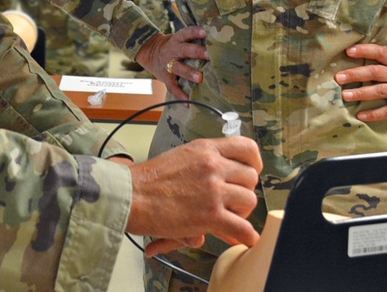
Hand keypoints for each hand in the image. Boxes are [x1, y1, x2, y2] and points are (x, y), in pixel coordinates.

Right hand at [126, 137, 261, 254]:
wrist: (132, 196)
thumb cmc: (151, 179)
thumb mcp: (182, 158)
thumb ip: (206, 166)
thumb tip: (224, 187)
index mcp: (206, 149)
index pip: (247, 148)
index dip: (254, 163)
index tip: (249, 172)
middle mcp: (213, 165)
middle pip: (251, 177)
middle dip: (244, 191)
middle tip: (233, 202)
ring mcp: (213, 190)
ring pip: (249, 200)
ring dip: (242, 211)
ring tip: (228, 217)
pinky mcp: (210, 215)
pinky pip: (242, 227)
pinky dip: (246, 236)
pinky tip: (243, 239)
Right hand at [135, 27, 208, 100]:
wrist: (150, 53)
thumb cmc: (173, 46)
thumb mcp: (179, 39)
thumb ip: (193, 41)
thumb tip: (217, 41)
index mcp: (177, 40)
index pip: (186, 33)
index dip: (194, 32)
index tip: (204, 32)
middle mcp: (172, 51)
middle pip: (184, 50)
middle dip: (197, 52)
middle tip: (209, 55)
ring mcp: (168, 65)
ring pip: (178, 68)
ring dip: (189, 73)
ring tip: (200, 78)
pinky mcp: (166, 78)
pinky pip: (173, 87)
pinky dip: (180, 95)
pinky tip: (189, 102)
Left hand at [334, 43, 386, 120]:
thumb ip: (384, 65)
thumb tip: (356, 63)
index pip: (381, 52)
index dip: (365, 50)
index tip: (349, 51)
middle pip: (375, 72)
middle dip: (356, 74)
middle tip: (339, 77)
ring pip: (380, 90)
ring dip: (361, 93)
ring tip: (345, 95)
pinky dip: (374, 113)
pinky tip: (361, 115)